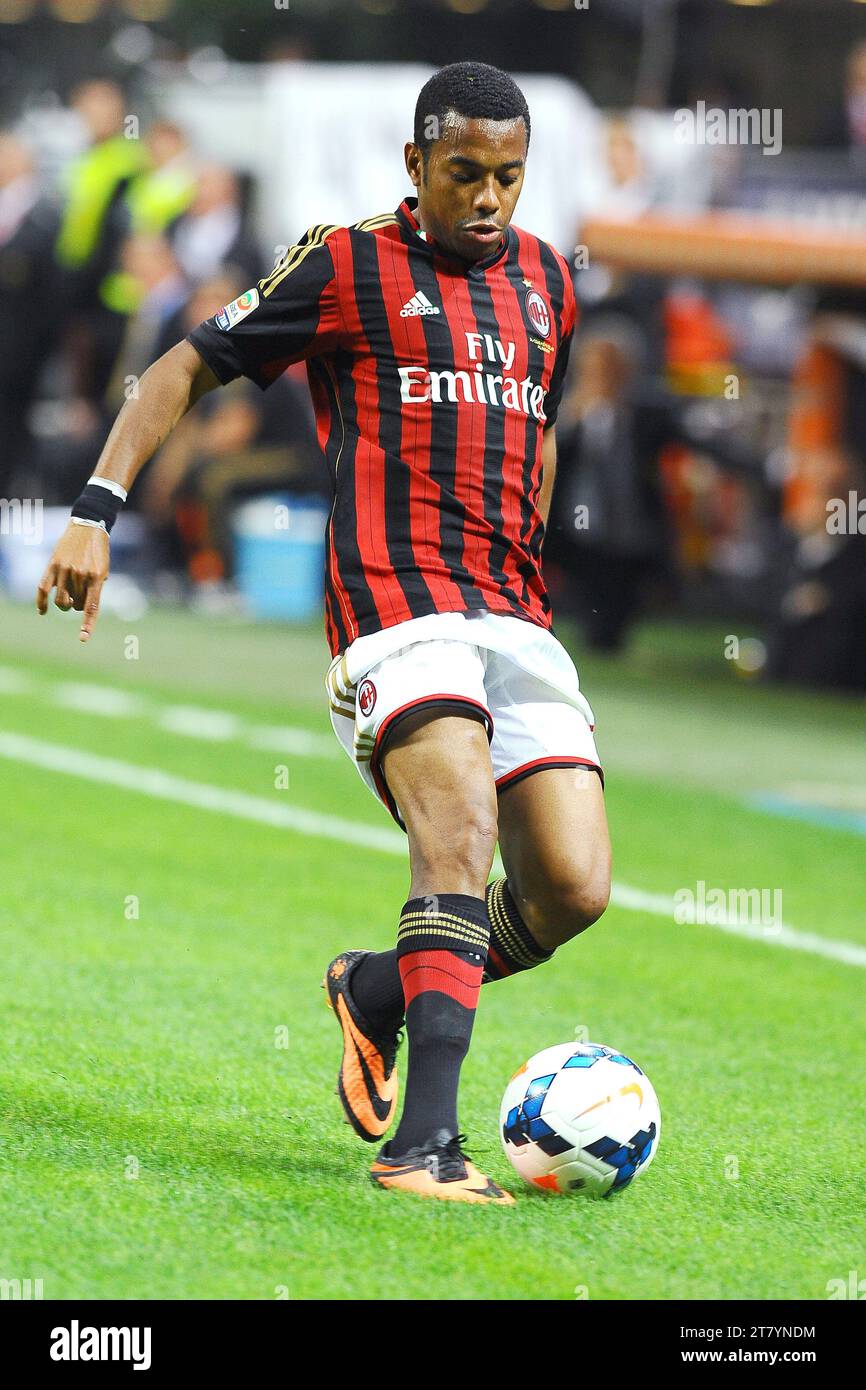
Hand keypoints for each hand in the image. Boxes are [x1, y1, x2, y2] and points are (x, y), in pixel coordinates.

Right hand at [36, 521, 109, 642]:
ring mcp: (65, 570)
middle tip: (82, 594)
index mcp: (96, 577)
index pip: (91, 607)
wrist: (89, 526)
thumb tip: (83, 609)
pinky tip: (42, 611)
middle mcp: (80, 575)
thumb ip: (95, 589)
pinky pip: (43, 589)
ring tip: (70, 596)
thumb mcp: (104, 570)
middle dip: (79, 605)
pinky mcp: (53, 565)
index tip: (83, 638)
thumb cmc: (99, 551)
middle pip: (76, 606)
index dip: (88, 624)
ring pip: (61, 601)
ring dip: (65, 604)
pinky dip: (41, 602)